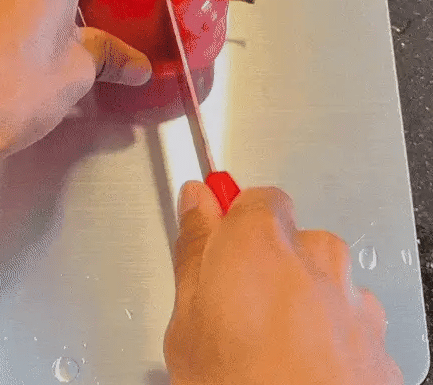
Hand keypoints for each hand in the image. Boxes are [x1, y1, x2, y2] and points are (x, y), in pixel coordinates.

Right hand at [164, 184, 402, 384]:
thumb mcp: (186, 318)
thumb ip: (194, 247)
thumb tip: (196, 202)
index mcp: (259, 240)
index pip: (250, 197)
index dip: (231, 220)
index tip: (217, 238)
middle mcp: (315, 255)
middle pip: (287, 237)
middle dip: (264, 261)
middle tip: (235, 307)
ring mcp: (352, 296)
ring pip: (318, 276)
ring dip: (298, 296)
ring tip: (270, 348)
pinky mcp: (378, 336)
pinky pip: (346, 314)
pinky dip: (328, 330)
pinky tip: (303, 367)